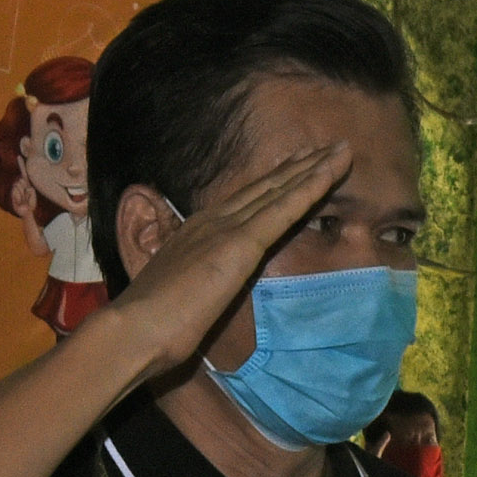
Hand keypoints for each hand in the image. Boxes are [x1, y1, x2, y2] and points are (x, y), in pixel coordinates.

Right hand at [92, 139, 349, 377]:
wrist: (135, 330)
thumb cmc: (151, 327)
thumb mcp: (179, 296)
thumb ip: (197, 285)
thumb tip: (203, 292)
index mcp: (197, 233)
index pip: (244, 202)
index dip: (273, 182)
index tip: (296, 165)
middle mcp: (212, 221)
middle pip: (265, 187)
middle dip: (299, 166)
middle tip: (328, 147)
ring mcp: (226, 228)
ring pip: (279, 191)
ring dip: (313, 168)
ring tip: (341, 150)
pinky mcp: (240, 244)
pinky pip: (283, 210)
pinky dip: (309, 188)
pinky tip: (330, 172)